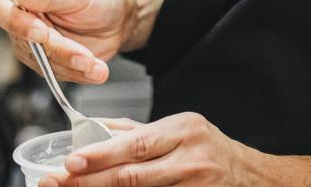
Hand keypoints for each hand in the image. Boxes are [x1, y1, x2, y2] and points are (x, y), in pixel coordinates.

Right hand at [0, 0, 134, 84]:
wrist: (118, 17)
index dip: (12, 21)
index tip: (40, 31)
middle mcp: (20, 15)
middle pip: (21, 40)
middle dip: (56, 48)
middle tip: (82, 53)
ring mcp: (30, 41)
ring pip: (39, 61)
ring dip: (70, 64)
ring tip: (94, 62)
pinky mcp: (44, 61)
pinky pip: (55, 73)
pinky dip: (77, 73)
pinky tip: (95, 69)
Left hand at [42, 113, 269, 186]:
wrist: (252, 177)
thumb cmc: (210, 150)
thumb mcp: (179, 129)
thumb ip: (135, 130)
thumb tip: (91, 128)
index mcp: (184, 130)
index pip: (135, 143)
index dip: (100, 154)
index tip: (70, 162)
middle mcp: (191, 159)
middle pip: (133, 175)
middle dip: (91, 181)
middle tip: (58, 183)